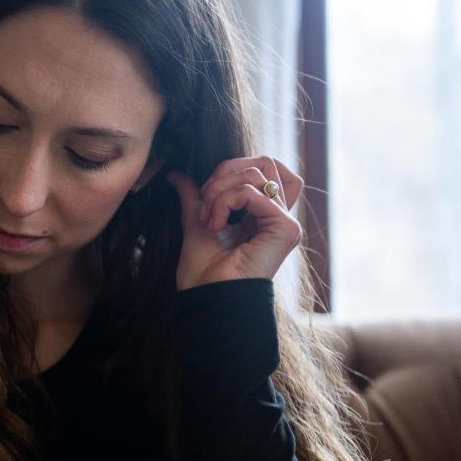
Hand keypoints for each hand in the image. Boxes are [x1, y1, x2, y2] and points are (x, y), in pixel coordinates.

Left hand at [167, 156, 303, 289]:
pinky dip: (227, 200)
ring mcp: (285, 222)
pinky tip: (215, 224)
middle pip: (264, 163)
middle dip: (224, 174)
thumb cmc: (203, 272)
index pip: (264, 168)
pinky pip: (253, 192)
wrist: (206, 297)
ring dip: (221, 190)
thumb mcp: (196, 222)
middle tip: (204, 204)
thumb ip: (193, 196)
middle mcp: (279, 216)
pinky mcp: (285, 229)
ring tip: (207, 217)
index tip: (207, 193)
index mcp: (263, 214)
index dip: (234, 168)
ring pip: (257, 173)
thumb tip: (176, 173)